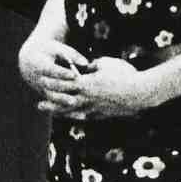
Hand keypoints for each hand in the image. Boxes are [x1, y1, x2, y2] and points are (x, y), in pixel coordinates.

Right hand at [17, 34, 88, 100]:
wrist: (28, 59)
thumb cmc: (46, 51)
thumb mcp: (56, 48)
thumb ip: (71, 54)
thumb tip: (86, 63)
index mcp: (37, 64)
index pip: (50, 70)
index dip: (62, 73)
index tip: (74, 75)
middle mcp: (35, 77)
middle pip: (50, 84)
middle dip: (64, 86)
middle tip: (78, 88)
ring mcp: (38, 87)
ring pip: (50, 95)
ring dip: (61, 99)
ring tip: (73, 102)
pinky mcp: (43, 93)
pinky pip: (51, 102)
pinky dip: (60, 105)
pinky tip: (70, 108)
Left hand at [38, 52, 162, 118]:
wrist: (141, 92)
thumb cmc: (125, 74)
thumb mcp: (107, 64)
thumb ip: (94, 65)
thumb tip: (87, 66)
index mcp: (86, 84)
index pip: (64, 84)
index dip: (53, 84)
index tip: (42, 83)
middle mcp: (88, 97)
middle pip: (64, 101)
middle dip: (51, 103)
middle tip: (38, 105)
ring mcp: (95, 107)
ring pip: (74, 112)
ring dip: (61, 113)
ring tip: (52, 113)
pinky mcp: (104, 113)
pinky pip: (88, 115)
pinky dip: (78, 116)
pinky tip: (73, 117)